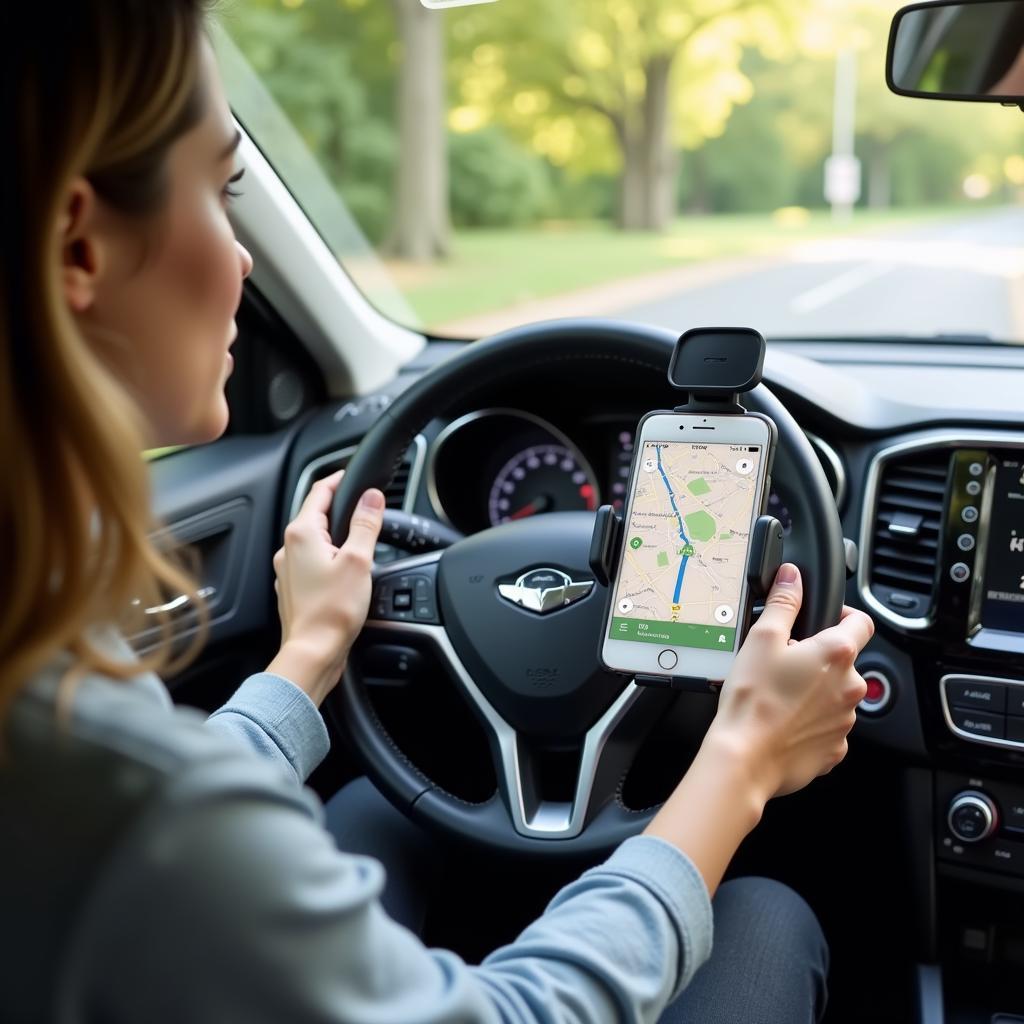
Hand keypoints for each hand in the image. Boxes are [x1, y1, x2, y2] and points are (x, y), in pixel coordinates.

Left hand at [267, 471, 384, 704]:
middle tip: (363, 508)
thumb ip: (366, 524)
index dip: (338, 480)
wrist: (312, 652)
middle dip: (339, 509)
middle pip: (315, 515)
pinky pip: (311, 562)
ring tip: (358, 541)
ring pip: (313, 540)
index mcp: (302, 534)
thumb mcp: (359, 561)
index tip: (352, 475)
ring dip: (334, 535)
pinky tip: (343, 570)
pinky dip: (328, 558)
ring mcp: (288, 570)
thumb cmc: (332, 612)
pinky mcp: (293, 588)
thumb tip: (372, 497)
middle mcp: (288, 549)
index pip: (319, 492)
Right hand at [707, 563, 873, 802]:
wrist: (745, 757)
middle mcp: (850, 687)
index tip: (824, 620)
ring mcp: (846, 721)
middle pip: (844, 662)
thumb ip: (783, 602)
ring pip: (835, 695)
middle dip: (818, 659)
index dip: (844, 615)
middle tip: (783, 664)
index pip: (862, 622)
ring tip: (779, 695)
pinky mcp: (835, 748)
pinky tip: (784, 721)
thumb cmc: (752, 699)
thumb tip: (793, 577)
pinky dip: (811, 722)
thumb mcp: (761, 638)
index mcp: (837, 654)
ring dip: (815, 691)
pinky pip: (828, 726)